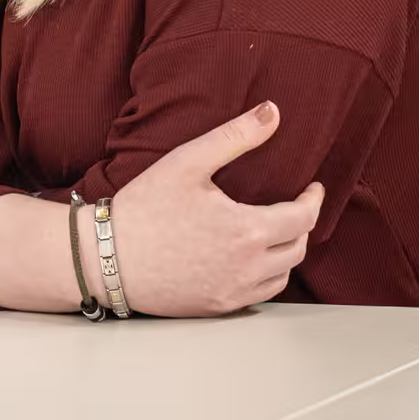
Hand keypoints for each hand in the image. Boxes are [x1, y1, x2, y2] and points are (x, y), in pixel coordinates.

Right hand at [107, 101, 324, 316]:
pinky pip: (259, 295)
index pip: (303, 218)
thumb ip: (234, 136)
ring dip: (287, 252)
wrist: (105, 257)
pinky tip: (251, 260)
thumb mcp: (187, 161)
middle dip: (302, 224)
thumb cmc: (144, 208)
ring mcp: (233, 291)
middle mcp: (247, 267)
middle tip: (295, 207)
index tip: (312, 188)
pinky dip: (266, 276)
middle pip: (297, 248)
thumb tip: (271, 112)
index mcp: (246, 230)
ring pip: (282, 275)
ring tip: (276, 233)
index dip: (313, 200)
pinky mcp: (217, 307)